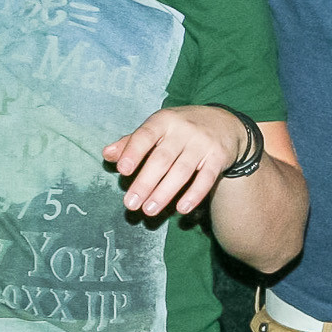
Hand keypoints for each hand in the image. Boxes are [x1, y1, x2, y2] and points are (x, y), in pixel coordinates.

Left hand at [104, 106, 248, 216]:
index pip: (145, 136)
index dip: (134, 152)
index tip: (123, 170)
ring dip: (165, 193)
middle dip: (145, 182)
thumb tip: (107, 154)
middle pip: (162, 159)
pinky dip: (194, 194)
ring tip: (149, 210)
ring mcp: (202, 143)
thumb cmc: (181, 129)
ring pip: (182, 171)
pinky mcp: (218, 157)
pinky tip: (182, 209)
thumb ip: (132, 142)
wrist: (224, 122)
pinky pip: (206, 178)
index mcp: (163, 121)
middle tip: (131, 204)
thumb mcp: (157, 128)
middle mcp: (183, 130)